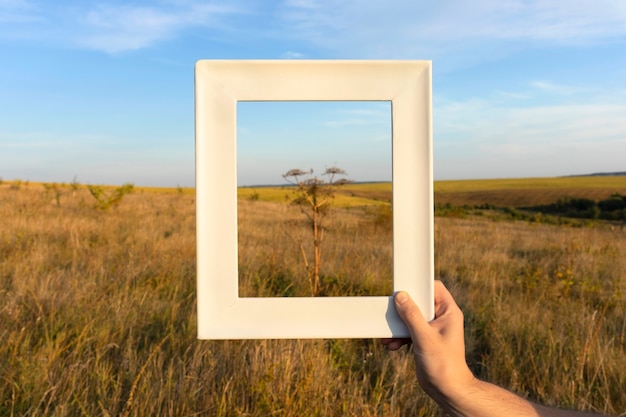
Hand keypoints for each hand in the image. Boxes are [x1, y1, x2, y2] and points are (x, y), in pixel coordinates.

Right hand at [381, 281, 474, 403]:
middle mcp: (441, 317)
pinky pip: (408, 330)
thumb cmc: (444, 364)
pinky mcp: (424, 338)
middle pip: (419, 302)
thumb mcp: (424, 337)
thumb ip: (412, 315)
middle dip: (403, 309)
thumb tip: (401, 296)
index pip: (434, 288)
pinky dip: (399, 335)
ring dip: (398, 325)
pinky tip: (392, 344)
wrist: (447, 390)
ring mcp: (432, 328)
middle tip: (392, 312)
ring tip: (389, 335)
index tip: (402, 288)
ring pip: (411, 316)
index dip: (419, 286)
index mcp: (449, 312)